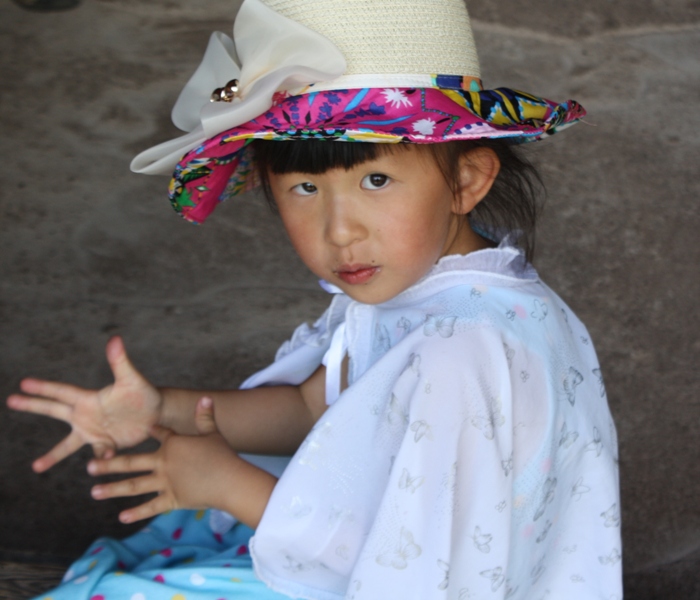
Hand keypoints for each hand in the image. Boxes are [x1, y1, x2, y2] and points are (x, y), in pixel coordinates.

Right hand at [7, 336, 162, 472]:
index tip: (22, 383)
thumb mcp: (131, 379)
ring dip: (53, 456)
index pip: (62, 392)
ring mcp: (93, 431)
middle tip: (11, 400)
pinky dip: (99, 458)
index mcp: (89, 398)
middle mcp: (85, 414)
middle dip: (33, 405)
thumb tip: (115, 339)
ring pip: (68, 445)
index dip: (43, 387)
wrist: (155, 414)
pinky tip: (101, 460)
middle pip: (54, 410)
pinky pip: (97, 453)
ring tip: (36, 467)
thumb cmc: (143, 394)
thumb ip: (120, 362)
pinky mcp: (104, 444)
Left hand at [88, 397, 242, 523]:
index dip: (151, 430)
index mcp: (172, 444)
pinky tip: (121, 516)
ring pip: (134, 486)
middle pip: (131, 463)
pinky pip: (151, 507)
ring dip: (112, 489)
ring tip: (94, 492)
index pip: (159, 434)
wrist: (228, 480)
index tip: (140, 428)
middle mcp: (163, 463)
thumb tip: (205, 397)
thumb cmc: (222, 455)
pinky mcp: (172, 499)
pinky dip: (137, 512)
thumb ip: (205, 416)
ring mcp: (165, 483)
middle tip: (88, 467)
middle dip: (108, 464)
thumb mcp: (212, 433)